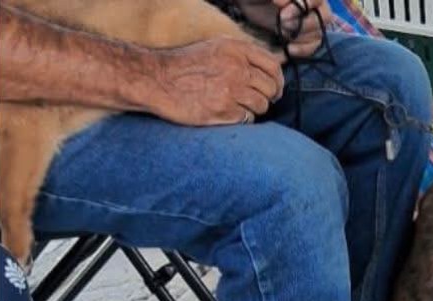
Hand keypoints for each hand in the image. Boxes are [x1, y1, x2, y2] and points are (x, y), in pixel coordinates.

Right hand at [145, 38, 283, 125]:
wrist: (155, 79)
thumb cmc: (185, 65)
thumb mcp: (215, 48)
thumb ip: (242, 56)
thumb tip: (271, 71)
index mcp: (236, 50)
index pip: (273, 66)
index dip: (278, 81)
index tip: (275, 89)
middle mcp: (237, 68)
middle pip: (271, 89)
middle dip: (266, 97)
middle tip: (255, 101)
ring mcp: (231, 90)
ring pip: (261, 106)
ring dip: (253, 109)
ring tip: (235, 106)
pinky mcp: (223, 111)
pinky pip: (246, 119)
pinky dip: (240, 119)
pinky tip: (225, 113)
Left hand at [237, 0, 332, 58]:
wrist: (247, 3)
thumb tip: (283, 2)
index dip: (302, 4)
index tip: (278, 5)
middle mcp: (315, 5)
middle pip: (325, 16)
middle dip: (303, 22)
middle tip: (282, 21)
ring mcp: (311, 22)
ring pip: (319, 32)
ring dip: (300, 35)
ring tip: (281, 32)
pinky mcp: (305, 37)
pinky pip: (313, 46)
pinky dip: (302, 49)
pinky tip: (288, 48)